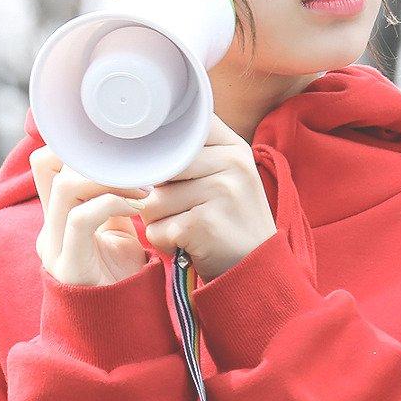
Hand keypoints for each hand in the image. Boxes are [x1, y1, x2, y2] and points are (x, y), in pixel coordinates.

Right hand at [30, 145, 153, 285]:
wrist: (122, 326)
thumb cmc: (123, 277)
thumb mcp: (117, 230)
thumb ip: (111, 200)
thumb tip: (128, 165)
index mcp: (56, 218)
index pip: (45, 164)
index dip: (74, 146)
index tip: (117, 150)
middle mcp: (47, 229)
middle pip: (48, 166)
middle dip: (97, 158)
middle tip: (136, 166)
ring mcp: (53, 247)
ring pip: (66, 187)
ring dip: (111, 179)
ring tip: (143, 188)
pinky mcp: (67, 265)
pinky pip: (82, 218)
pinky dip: (113, 204)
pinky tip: (139, 208)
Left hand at [132, 114, 276, 281]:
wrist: (259, 268)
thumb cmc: (231, 220)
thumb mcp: (228, 176)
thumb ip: (195, 154)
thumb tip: (142, 147)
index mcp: (233, 146)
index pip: (178, 132)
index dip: (162, 154)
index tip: (167, 172)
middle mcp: (231, 163)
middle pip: (158, 169)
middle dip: (157, 195)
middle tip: (182, 212)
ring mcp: (220, 192)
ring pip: (153, 201)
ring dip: (159, 222)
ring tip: (187, 229)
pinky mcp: (204, 223)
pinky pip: (157, 230)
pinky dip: (165, 243)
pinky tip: (188, 245)